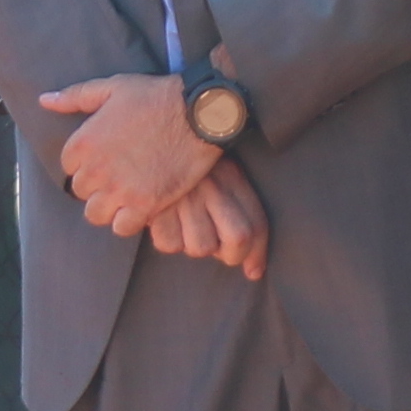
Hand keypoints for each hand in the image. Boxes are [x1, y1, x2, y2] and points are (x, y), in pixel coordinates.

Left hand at [35, 72, 222, 236]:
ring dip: (109, 207)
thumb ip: (74, 96)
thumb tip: (44, 101)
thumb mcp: (111, 88)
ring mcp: (120, 190)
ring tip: (125, 196)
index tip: (104, 159)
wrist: (198, 112)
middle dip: (97, 186)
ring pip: (96, 214)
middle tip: (119, 177)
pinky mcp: (145, 204)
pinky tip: (140, 207)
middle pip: (82, 192)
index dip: (86, 164)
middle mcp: (96, 170)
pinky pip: (122, 227)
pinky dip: (128, 221)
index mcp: (83, 143)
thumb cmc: (155, 96)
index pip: (68, 168)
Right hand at [144, 151, 267, 278]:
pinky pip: (169, 244)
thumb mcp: (221, 173)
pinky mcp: (156, 206)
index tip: (253, 271)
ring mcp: (185, 197)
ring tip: (184, 225)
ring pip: (201, 247)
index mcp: (231, 176)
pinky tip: (165, 221)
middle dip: (231, 256)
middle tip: (218, 250)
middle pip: (238, 239)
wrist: (153, 137)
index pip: (256, 224)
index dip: (257, 254)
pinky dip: (167, 239)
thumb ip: (241, 215)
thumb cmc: (187, 166)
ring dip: (193, 245)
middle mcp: (213, 187)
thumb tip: (253, 272)